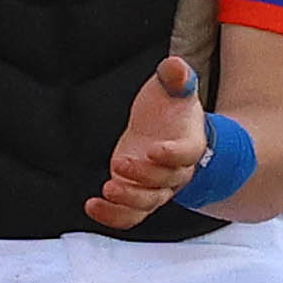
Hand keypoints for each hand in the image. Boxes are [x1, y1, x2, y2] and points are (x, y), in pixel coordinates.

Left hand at [85, 53, 213, 230]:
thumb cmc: (172, 108)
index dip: (173, 155)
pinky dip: (113, 216)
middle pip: (167, 181)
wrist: (168, 129)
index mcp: (189, 143)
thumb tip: (175, 66)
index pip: (187, 154)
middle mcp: (177, 170)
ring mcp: (157, 186)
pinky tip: (93, 206)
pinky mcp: (139, 193)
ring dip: (129, 200)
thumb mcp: (173, 88)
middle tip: (120, 164)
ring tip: (108, 189)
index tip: (154, 149)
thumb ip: (176, 79)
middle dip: (143, 177)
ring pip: (150, 203)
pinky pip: (131, 215)